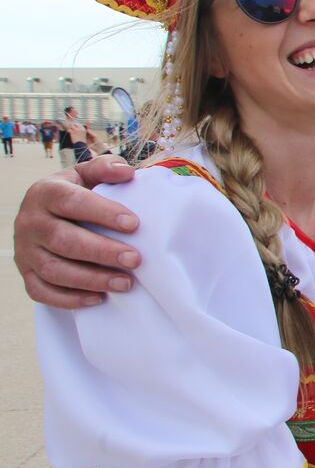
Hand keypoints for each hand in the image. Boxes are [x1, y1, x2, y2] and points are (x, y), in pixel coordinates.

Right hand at [15, 155, 140, 307]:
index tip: (134, 224)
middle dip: (102, 252)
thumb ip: (104, 168)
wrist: (43, 214)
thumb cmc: (74, 194)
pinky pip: (42, 292)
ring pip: (54, 270)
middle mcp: (29, 222)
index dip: (102, 213)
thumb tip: (127, 172)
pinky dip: (69, 299)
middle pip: (63, 240)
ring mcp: (24, 250)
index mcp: (45, 193)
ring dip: (91, 279)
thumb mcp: (85, 175)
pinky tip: (98, 299)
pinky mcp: (26, 273)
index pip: (72, 202)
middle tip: (136, 260)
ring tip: (126, 283)